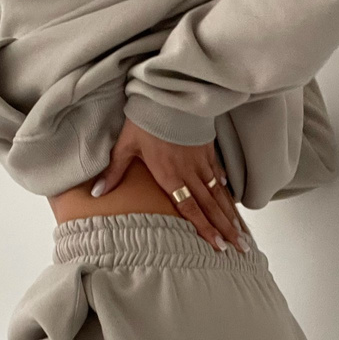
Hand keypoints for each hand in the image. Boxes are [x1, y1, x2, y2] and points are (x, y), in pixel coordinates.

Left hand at [90, 117, 249, 253]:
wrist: (168, 92)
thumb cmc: (146, 118)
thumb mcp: (126, 145)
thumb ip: (114, 171)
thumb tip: (96, 192)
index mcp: (170, 175)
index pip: (190, 209)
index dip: (205, 229)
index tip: (218, 246)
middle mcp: (189, 173)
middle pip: (210, 206)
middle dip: (226, 229)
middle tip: (240, 247)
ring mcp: (201, 162)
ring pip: (219, 194)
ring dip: (230, 215)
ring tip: (242, 234)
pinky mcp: (207, 150)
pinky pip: (218, 175)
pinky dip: (226, 190)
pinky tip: (231, 201)